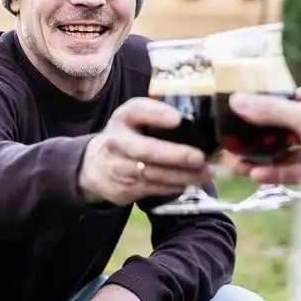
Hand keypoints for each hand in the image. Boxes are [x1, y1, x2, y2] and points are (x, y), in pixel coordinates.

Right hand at [78, 97, 209, 205]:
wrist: (96, 166)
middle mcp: (116, 142)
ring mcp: (118, 168)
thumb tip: (194, 121)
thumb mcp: (134, 119)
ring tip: (205, 173)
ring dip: (182, 175)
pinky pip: (153, 188)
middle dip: (176, 155)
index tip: (177, 119)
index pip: (136, 111)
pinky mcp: (124, 190)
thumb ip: (156, 114)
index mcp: (122, 119)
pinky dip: (174, 186)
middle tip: (199, 157)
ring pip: (154, 174)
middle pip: (146, 150)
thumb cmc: (126, 137)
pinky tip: (189, 183)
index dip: (157, 114)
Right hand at [230, 83, 300, 184]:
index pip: (293, 99)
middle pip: (286, 128)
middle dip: (259, 138)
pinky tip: (255, 174)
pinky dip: (275, 172)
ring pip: (287, 152)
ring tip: (237, 164)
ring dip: (262, 158)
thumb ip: (270, 110)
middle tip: (234, 143)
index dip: (269, 106)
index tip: (243, 113)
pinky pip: (294, 170)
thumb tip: (236, 100)